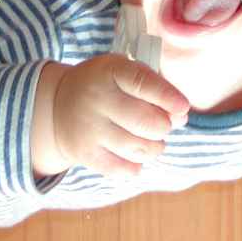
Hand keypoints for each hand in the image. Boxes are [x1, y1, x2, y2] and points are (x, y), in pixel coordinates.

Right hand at [51, 54, 189, 176]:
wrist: (58, 106)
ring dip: (155, 146)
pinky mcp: (85, 154)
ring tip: (151, 138)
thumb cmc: (105, 87)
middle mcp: (96, 98)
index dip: (168, 96)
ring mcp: (89, 129)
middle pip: (147, 122)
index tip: (183, 107)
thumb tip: (181, 117)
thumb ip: (154, 88)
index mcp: (109, 71)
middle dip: (165, 126)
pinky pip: (125, 169)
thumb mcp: (122, 71)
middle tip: (163, 124)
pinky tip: (133, 152)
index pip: (143, 83)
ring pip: (140, 148)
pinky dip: (137, 164)